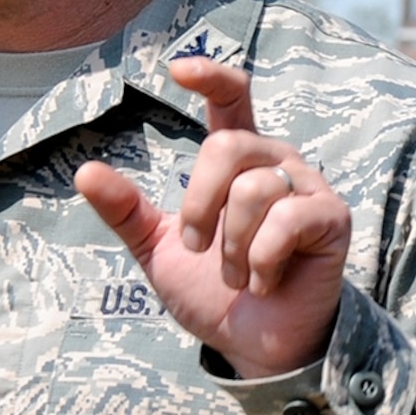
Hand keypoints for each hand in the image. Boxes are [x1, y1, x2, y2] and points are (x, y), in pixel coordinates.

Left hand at [75, 56, 350, 379]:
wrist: (252, 343)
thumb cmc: (212, 291)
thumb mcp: (158, 248)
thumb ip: (126, 211)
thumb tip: (84, 172)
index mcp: (238, 161)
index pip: (232, 99)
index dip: (211, 77)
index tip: (178, 71)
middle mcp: (274, 162)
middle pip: (226, 147)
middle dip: (198, 205)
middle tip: (199, 249)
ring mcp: (307, 187)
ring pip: (253, 190)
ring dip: (231, 246)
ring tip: (236, 275)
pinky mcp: (331, 218)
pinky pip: (286, 220)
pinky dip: (261, 261)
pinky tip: (264, 281)